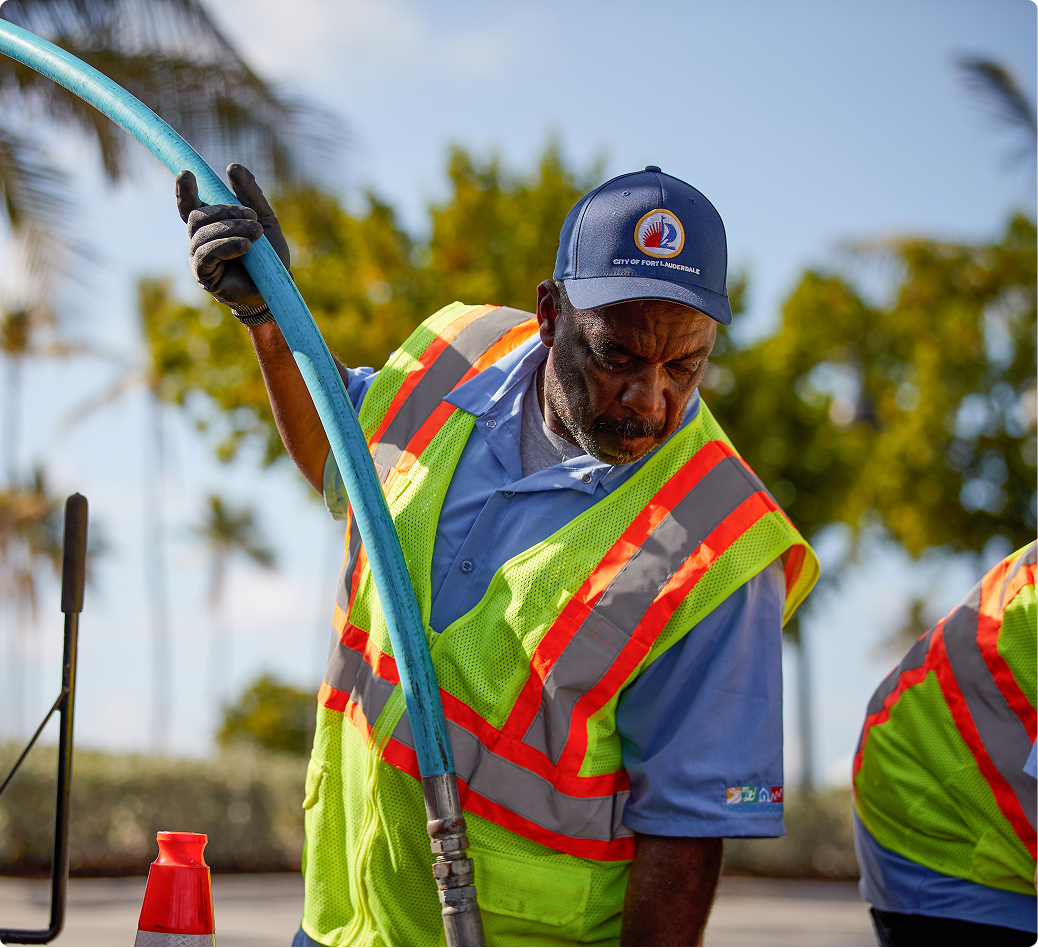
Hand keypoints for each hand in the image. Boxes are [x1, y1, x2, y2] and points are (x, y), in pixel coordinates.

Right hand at [176, 163, 290, 317]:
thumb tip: (232, 167)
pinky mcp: (204, 275)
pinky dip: (226, 245)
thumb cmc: (269, 258)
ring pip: (203, 234)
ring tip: (256, 233)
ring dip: (231, 228)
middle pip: (199, 216)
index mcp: (212, 227)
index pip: (191, 205)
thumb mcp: (264, 220)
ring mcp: (199, 258)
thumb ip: (250, 195)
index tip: (187, 173)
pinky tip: (245, 245)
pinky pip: (206, 254)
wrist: (276, 289)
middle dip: (226, 212)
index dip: (185, 190)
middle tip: (253, 217)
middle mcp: (201, 241)